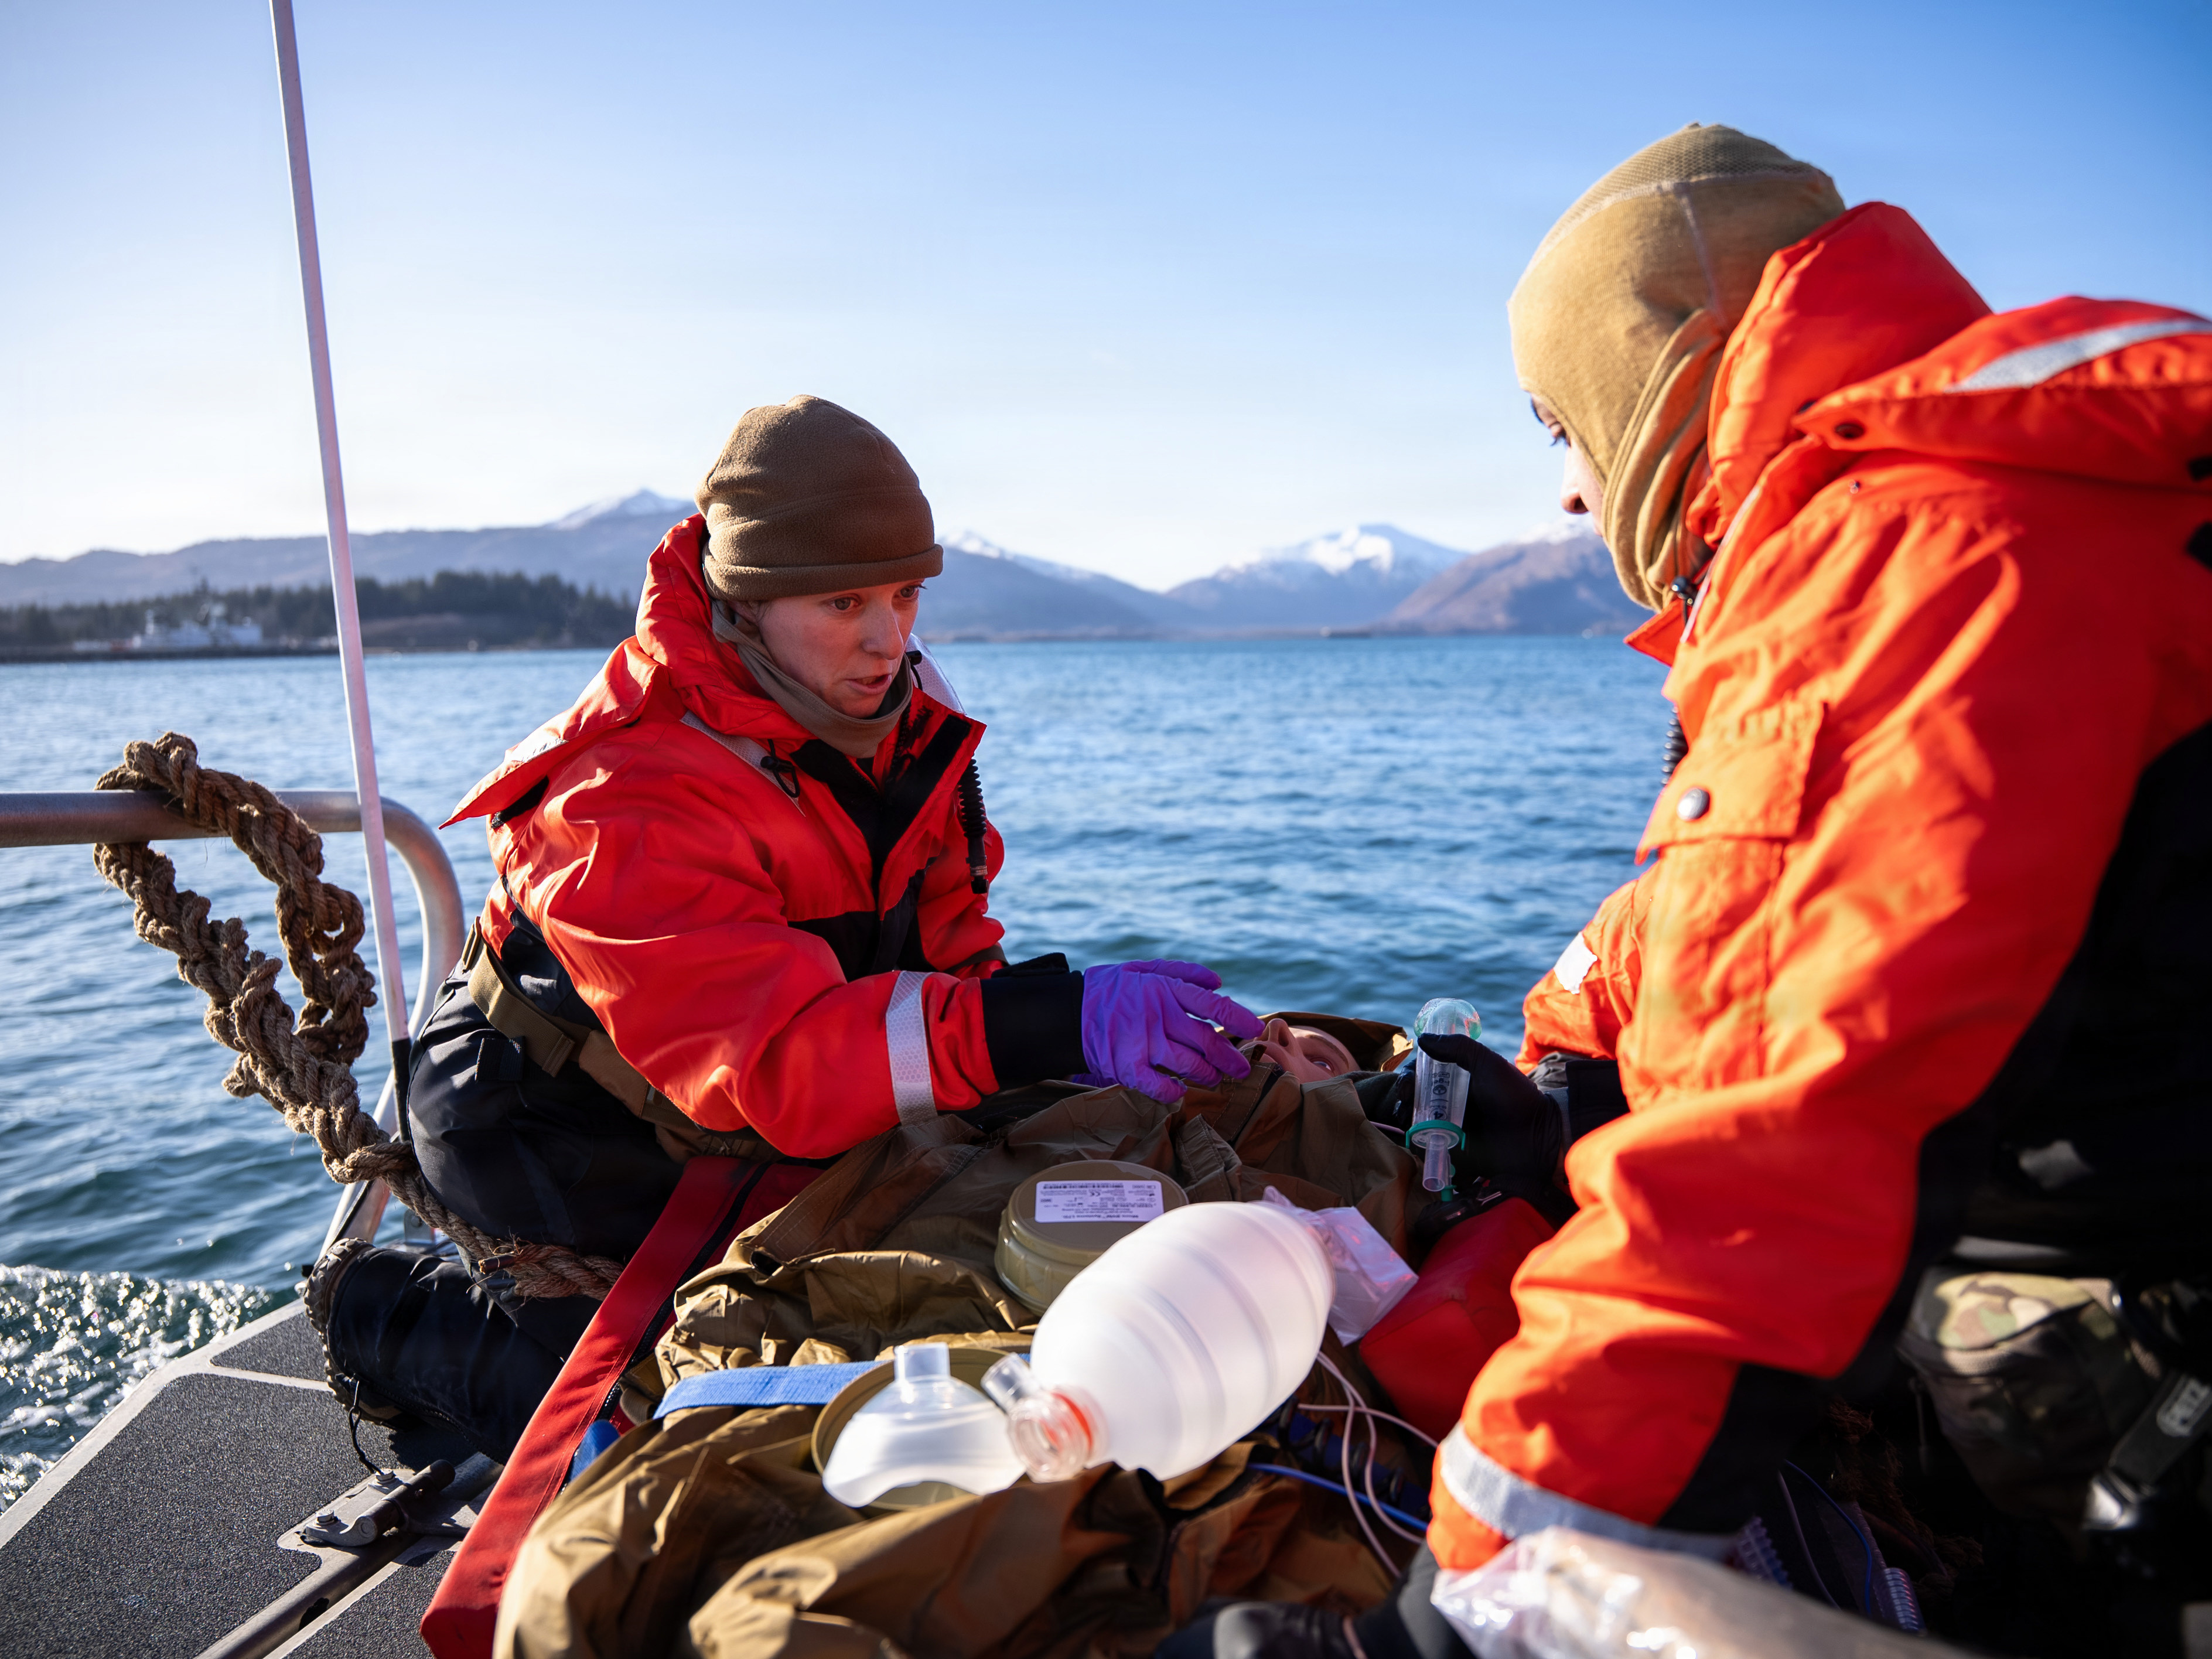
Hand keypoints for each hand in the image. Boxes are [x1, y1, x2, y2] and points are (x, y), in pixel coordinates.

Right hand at [1079, 960, 1262, 1103]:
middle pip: (1207, 1041)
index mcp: (1166, 990)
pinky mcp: (1126, 1066)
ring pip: (1189, 1065)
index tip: (1256, 1030)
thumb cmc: (1113, 988)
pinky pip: (1157, 1085)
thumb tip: (1218, 982)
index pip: (1213, 1006)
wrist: (1069, 1009)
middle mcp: (1159, 1016)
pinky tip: (1180, 1093)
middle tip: (1241, 1069)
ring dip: (1207, 1075)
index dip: (1239, 1019)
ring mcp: (1143, 1042)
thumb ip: (1184, 972)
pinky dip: (1172, 1092)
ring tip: (1213, 1079)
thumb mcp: (1146, 968)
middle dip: (1230, 1058)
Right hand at [1412, 1032, 1572, 1222]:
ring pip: (1417, 1126)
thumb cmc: (1516, 1097)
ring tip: (1409, 1123)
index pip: (1423, 1075)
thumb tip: (1423, 1039)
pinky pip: (1429, 1152)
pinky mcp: (1454, 1156)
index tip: (1407, 1082)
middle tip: (1405, 1103)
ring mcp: (1450, 1131)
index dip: (1409, 1077)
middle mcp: (1450, 1105)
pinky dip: (1420, 1148)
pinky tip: (1421, 1143)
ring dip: (1407, 1124)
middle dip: (1402, 1101)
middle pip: (1414, 1100)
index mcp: (1456, 1082)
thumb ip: (1459, 1048)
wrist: (1539, 1136)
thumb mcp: (1489, 1065)